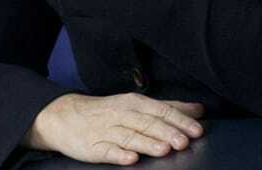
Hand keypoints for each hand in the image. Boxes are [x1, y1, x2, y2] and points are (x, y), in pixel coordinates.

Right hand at [25, 92, 204, 164]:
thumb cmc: (105, 112)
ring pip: (129, 137)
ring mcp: (106, 131)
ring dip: (147, 143)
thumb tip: (197, 110)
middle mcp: (121, 115)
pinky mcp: (93, 147)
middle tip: (183, 142)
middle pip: (146, 123)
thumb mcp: (134, 104)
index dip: (179, 120)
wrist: (64, 115)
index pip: (160, 110)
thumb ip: (167, 107)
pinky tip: (131, 159)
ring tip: (163, 149)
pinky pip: (107, 151)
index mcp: (133, 103)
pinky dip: (119, 154)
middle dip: (165, 132)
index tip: (197, 130)